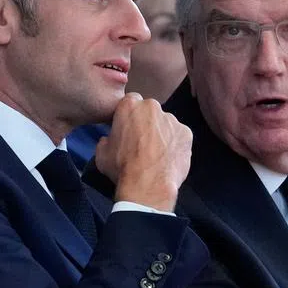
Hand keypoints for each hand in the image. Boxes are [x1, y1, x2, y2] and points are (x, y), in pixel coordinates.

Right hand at [94, 93, 191, 210]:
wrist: (148, 185)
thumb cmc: (122, 168)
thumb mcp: (101, 153)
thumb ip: (106, 140)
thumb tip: (108, 140)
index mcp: (129, 105)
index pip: (131, 102)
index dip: (130, 116)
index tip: (129, 128)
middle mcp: (152, 107)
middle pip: (150, 111)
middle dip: (147, 123)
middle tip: (142, 143)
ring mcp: (171, 119)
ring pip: (166, 124)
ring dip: (162, 134)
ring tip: (156, 155)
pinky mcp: (186, 133)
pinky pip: (179, 136)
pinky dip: (175, 145)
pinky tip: (167, 159)